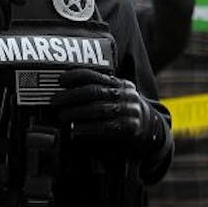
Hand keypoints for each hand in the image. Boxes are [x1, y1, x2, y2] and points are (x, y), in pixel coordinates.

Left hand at [50, 67, 168, 156]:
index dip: (76, 75)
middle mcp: (126, 95)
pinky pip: (105, 127)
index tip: (60, 80)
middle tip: (55, 100)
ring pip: (98, 109)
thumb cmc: (125, 113)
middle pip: (95, 92)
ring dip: (76, 112)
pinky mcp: (129, 128)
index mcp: (121, 84)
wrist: (152, 131)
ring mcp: (129, 111)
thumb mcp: (117, 97)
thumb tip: (67, 91)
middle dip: (71, 96)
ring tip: (62, 116)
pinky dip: (87, 128)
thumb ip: (100, 92)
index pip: (96, 75)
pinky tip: (75, 130)